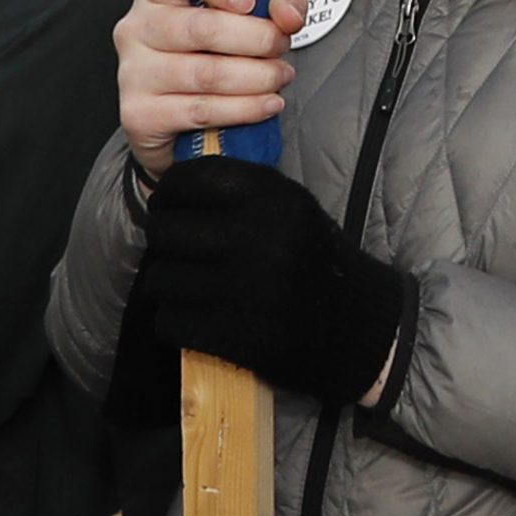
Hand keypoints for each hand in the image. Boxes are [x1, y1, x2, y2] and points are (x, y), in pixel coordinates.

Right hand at [119, 0, 289, 150]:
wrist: (170, 116)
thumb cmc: (206, 54)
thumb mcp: (242, 15)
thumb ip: (277, 0)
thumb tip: (288, 14)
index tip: (250, 0)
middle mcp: (138, 28)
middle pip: (202, 28)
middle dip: (258, 38)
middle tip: (280, 45)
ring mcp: (135, 73)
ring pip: (207, 74)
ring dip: (258, 77)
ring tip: (279, 76)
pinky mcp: (141, 114)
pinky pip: (202, 111)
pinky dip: (245, 109)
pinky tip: (266, 103)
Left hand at [128, 154, 414, 402]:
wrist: (355, 326)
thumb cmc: (313, 260)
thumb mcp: (291, 208)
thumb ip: (239, 192)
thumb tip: (175, 188)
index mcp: (271, 197)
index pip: (189, 180)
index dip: (170, 192)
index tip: (170, 204)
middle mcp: (255, 238)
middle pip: (165, 230)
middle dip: (163, 239)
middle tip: (176, 249)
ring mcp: (241, 290)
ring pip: (160, 278)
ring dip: (168, 284)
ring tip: (189, 286)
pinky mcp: (231, 335)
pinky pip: (170, 321)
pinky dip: (176, 321)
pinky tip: (197, 318)